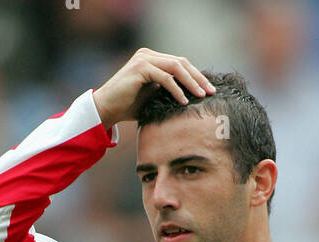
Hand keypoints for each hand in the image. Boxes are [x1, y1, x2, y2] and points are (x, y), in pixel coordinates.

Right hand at [92, 48, 215, 128]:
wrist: (106, 109)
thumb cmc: (128, 106)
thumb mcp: (153, 96)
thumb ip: (168, 91)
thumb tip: (190, 96)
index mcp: (152, 59)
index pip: (180, 63)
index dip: (196, 76)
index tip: (209, 90)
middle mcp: (148, 55)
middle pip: (181, 62)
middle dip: (198, 77)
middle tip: (211, 92)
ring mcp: (144, 59)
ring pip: (175, 67)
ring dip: (191, 82)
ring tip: (201, 96)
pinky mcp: (140, 68)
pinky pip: (164, 77)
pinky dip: (176, 89)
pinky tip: (184, 101)